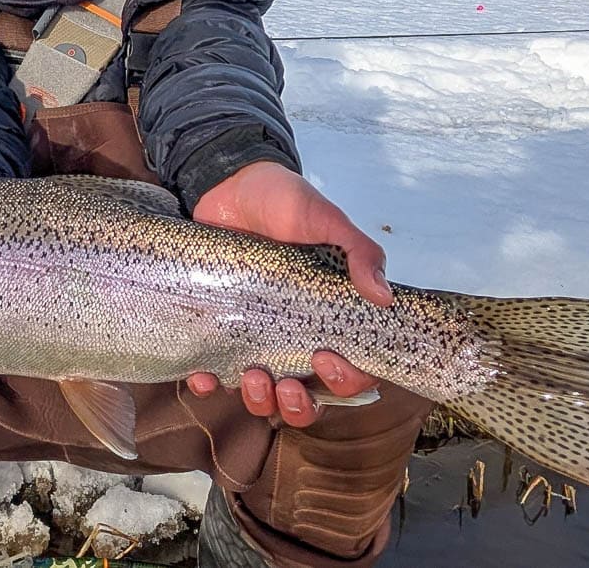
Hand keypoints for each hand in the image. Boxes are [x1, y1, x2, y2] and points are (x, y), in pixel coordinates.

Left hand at [187, 160, 388, 426]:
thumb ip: (359, 252)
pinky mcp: (216, 329)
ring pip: (261, 395)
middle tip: (286, 384)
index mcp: (327, 318)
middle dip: (298, 406)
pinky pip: (212, 371)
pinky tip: (203, 376)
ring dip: (259, 401)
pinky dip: (207, 383)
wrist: (230, 183)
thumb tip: (384, 297)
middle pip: (305, 398)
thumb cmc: (286, 203)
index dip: (344, 379)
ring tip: (251, 376)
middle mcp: (292, 336)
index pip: (349, 368)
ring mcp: (253, 336)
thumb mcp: (326, 220)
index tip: (326, 357)